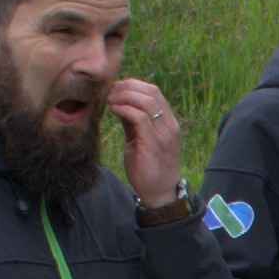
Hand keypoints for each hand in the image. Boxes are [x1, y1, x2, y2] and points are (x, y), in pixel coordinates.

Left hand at [109, 77, 190, 212]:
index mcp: (168, 121)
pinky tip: (113, 110)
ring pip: (146, 101)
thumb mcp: (140, 139)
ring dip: (124, 97)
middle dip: (126, 87)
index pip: (153, 91)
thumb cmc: (148, 167)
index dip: (132, 85)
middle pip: (151, 92)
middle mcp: (169, 124)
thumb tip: (118, 103)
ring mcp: (163, 133)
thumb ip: (133, 121)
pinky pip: (140, 118)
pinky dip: (125, 109)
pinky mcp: (153, 143)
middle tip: (108, 92)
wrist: (159, 193)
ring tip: (109, 100)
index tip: (114, 89)